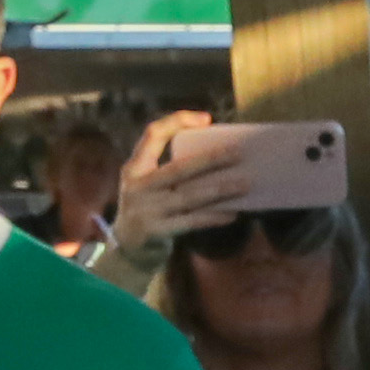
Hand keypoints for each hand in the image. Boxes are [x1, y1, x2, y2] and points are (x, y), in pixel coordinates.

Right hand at [97, 113, 252, 260]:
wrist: (125, 249)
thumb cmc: (147, 209)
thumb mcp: (146, 184)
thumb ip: (169, 170)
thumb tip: (218, 155)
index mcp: (135, 167)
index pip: (153, 134)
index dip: (178, 122)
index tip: (207, 119)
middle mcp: (137, 186)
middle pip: (178, 168)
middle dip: (210, 159)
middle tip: (238, 152)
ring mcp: (146, 210)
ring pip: (189, 196)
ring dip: (219, 189)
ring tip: (244, 183)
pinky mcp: (156, 231)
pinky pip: (191, 222)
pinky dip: (213, 216)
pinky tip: (232, 213)